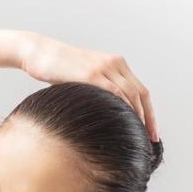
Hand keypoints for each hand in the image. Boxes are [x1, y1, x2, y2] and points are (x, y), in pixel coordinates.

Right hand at [20, 33, 158, 140]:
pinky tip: (126, 123)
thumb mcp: (83, 80)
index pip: (140, 90)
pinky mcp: (91, 74)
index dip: (149, 112)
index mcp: (115, 64)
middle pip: (141, 93)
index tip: (151, 131)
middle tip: (152, 139)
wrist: (40, 53)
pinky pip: (114, 92)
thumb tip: (102, 117)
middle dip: (149, 118)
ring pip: (131, 94)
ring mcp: (104, 67)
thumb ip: (97, 92)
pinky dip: (123, 108)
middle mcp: (114, 63)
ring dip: (139, 116)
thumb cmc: (57, 69)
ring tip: (141, 136)